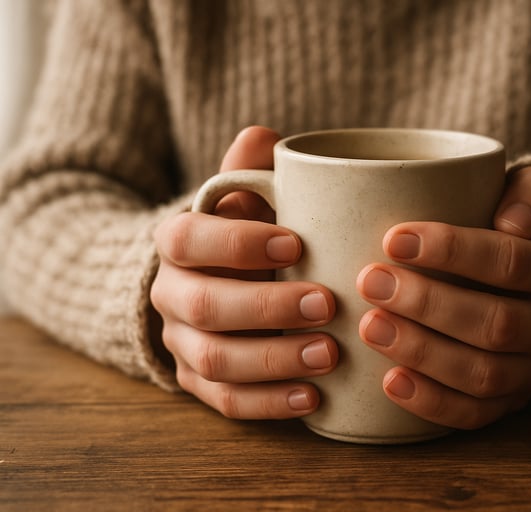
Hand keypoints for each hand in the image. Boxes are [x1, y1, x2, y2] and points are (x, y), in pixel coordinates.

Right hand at [150, 126, 337, 418]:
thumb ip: (250, 172)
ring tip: (331, 354)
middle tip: (328, 303)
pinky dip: (269, 403)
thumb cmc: (246, 234)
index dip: (238, 243)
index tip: (297, 243)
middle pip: (206, 307)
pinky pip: (227, 401)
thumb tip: (262, 137)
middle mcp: (171, 294)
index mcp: (179, 241)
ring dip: (274, 360)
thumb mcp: (244, 199)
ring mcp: (183, 343)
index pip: (190, 239)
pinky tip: (313, 398)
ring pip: (216, 360)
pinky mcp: (200, 383)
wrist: (213, 282)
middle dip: (268, 308)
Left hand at [356, 166, 530, 429]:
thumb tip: (513, 221)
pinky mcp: (512, 401)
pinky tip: (390, 381)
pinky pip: (475, 414)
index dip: (453, 252)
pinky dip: (431, 402)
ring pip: (484, 375)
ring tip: (370, 326)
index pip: (511, 262)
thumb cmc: (518, 226)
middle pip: (495, 324)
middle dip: (427, 304)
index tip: (394, 239)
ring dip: (423, 353)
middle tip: (370, 282)